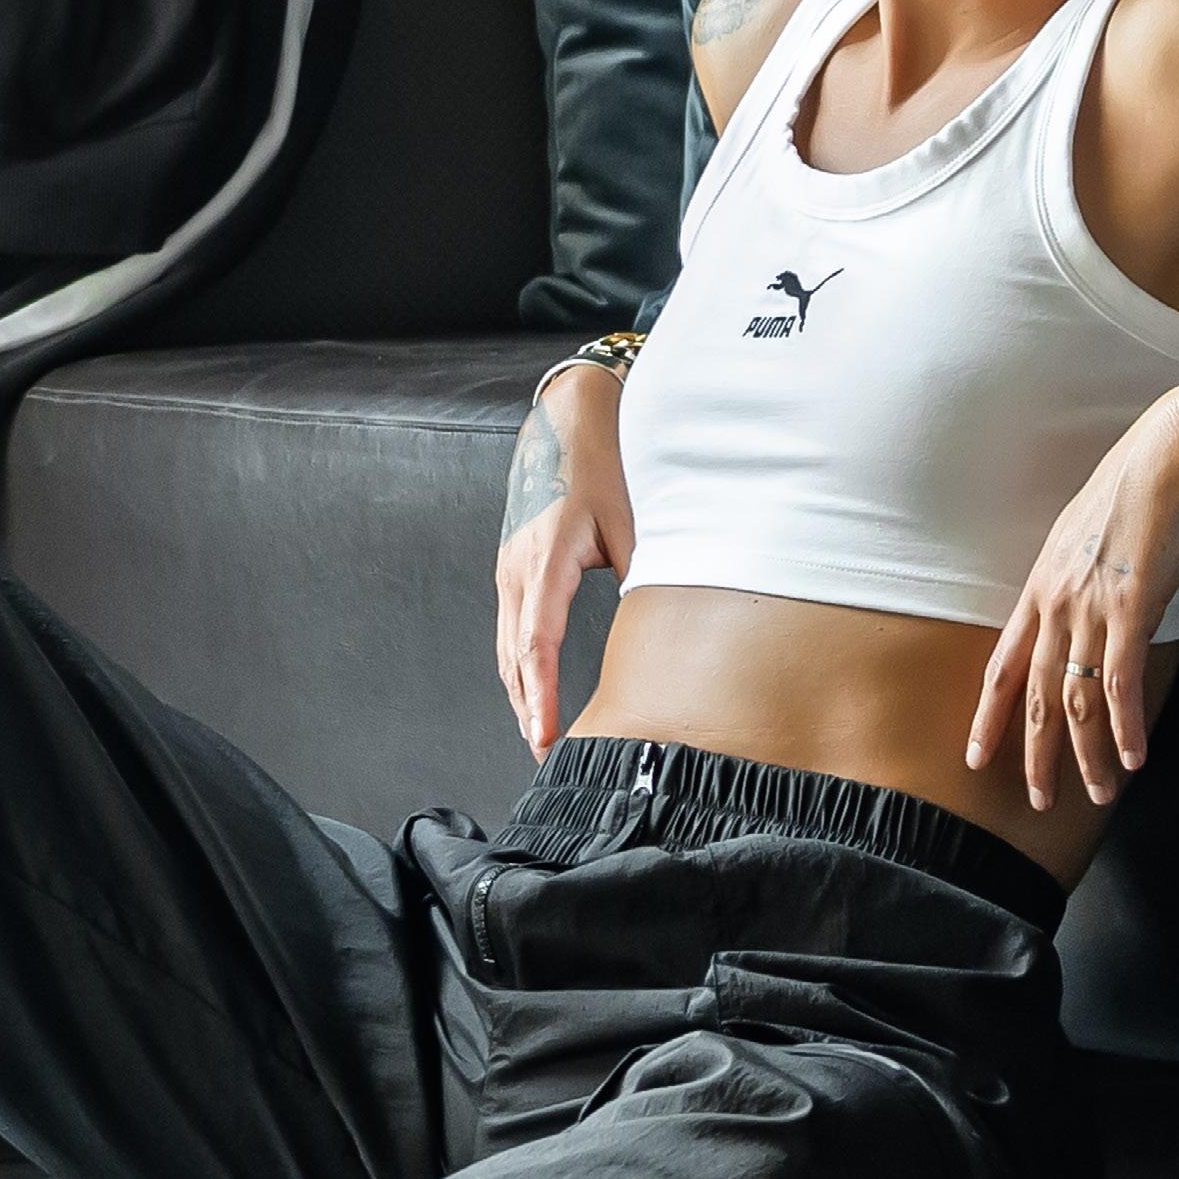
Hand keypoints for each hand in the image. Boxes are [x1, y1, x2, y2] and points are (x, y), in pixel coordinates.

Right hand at [494, 368, 633, 757]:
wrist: (564, 422)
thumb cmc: (599, 467)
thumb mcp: (632, 521)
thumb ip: (645, 576)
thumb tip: (672, 630)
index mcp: (545, 561)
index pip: (536, 645)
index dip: (540, 696)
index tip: (545, 736)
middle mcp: (517, 570)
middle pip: (513, 657)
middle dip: (527, 709)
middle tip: (546, 756)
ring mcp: (509, 569)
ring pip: (506, 648)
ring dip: (520, 693)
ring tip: (538, 736)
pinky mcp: (512, 568)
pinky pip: (510, 629)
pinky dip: (519, 667)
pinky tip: (533, 690)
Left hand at [967, 391, 1178, 809]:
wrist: (1170, 458)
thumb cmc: (1134, 495)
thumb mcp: (1085, 541)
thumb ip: (1075, 581)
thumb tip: (1079, 611)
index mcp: (1040, 589)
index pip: (1002, 666)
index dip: (987, 716)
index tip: (976, 756)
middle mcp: (1055, 603)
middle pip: (1033, 695)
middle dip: (1034, 754)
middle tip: (1037, 800)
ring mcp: (1089, 607)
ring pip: (1076, 698)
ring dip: (1086, 753)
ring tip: (1094, 795)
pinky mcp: (1130, 608)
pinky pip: (1119, 680)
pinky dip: (1124, 725)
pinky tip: (1132, 760)